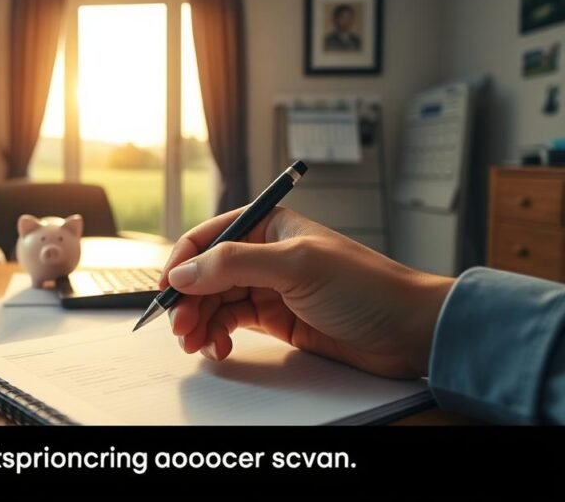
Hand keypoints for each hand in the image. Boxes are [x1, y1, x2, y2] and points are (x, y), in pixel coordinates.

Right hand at [160, 207, 453, 378]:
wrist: (410, 330)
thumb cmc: (367, 287)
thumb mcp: (296, 266)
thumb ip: (234, 264)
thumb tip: (184, 271)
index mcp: (268, 226)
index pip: (208, 238)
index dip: (181, 263)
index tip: (165, 291)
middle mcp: (264, 254)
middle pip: (205, 274)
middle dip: (188, 300)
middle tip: (181, 329)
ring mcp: (269, 288)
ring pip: (215, 302)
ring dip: (199, 322)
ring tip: (197, 345)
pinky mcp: (276, 319)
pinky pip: (232, 324)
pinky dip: (218, 336)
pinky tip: (219, 349)